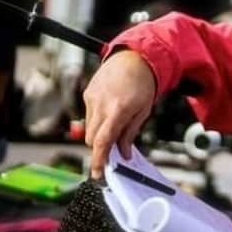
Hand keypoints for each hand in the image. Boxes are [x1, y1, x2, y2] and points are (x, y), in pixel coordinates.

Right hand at [83, 50, 155, 177]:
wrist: (134, 58)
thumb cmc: (143, 84)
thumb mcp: (143, 111)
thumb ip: (130, 133)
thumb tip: (123, 154)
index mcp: (118, 110)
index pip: (102, 141)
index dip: (98, 160)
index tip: (97, 173)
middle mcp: (101, 104)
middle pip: (92, 139)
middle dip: (100, 148)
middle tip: (112, 152)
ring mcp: (91, 98)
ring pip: (89, 128)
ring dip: (99, 134)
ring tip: (115, 125)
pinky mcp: (87, 93)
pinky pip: (89, 115)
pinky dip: (97, 120)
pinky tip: (110, 111)